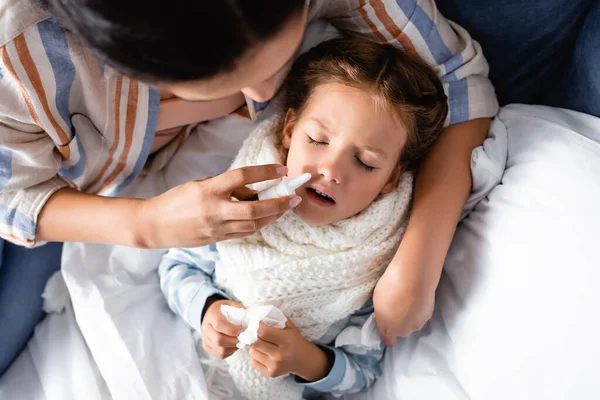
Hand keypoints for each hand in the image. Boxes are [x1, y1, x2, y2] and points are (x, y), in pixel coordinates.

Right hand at [136, 164, 301, 247]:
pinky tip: (268, 217)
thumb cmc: (176, 200)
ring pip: (254, 224)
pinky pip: (244, 232)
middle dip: (279, 203)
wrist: (154, 226)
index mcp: (208, 190)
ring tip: (285, 207)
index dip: (264, 172)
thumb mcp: (200, 184)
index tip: (281, 170)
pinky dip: (259, 224)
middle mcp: (214, 210)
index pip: (242, 176)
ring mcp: (216, 228)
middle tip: (294, 197)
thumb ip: (226, 186)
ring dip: (273, 215)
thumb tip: (254, 189)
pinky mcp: (217, 240)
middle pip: (255, 208)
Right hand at [201, 299, 244, 358]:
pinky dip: (230, 352)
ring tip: (240, 341)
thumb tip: (252, 322)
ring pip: (220, 350)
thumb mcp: (232, 305)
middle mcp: (205, 328)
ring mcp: (205, 339)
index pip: (219, 324)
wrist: (211, 314)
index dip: (232, 329)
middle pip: (218, 340)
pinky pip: (220, 355)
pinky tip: (234, 345)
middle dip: (234, 341)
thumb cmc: (224, 310)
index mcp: (211, 315)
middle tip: (244, 338)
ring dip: (233, 347)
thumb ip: (240, 312)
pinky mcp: (207, 347)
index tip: (243, 330)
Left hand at [249, 321, 329, 381]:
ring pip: (252, 352)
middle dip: (253, 336)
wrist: (303, 359)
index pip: (263, 332)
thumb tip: (256, 314)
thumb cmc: (294, 339)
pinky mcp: (271, 373)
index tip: (256, 323)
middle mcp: (280, 355)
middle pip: (255, 343)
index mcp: (286, 340)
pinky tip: (263, 352)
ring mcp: (275, 366)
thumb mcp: (289, 326)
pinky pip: (253, 362)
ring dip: (254, 346)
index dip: (256, 326)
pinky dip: (255, 356)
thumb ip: (275, 319)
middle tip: (255, 333)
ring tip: (261, 343)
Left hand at [373, 260, 434, 345]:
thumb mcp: (377, 302)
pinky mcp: (428, 315)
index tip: (387, 325)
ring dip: (410, 315)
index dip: (388, 335)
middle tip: (397, 305)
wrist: (414, 279)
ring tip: (408, 299)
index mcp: (389, 329)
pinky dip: (419, 308)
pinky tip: (416, 296)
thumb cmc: (390, 289)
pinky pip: (421, 314)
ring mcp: (418, 323)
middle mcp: (404, 331)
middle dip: (399, 321)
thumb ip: (382, 314)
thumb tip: (387, 316)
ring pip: (412, 323)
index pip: (389, 341)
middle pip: (401, 331)